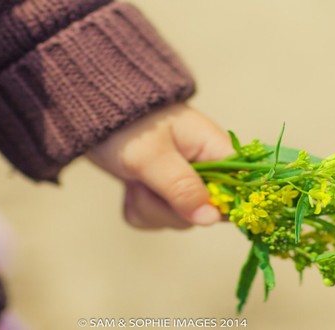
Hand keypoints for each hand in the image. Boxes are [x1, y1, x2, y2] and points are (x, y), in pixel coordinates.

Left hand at [86, 103, 233, 228]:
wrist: (93, 112)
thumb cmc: (127, 125)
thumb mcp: (153, 157)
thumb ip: (183, 188)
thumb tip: (213, 218)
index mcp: (215, 150)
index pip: (240, 188)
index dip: (221, 206)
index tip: (190, 206)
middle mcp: (206, 169)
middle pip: (205, 212)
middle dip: (169, 206)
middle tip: (146, 182)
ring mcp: (184, 183)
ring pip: (178, 219)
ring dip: (149, 206)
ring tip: (134, 178)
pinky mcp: (162, 194)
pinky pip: (157, 219)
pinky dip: (139, 208)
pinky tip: (130, 186)